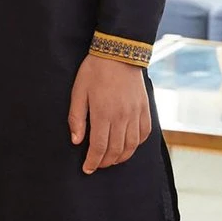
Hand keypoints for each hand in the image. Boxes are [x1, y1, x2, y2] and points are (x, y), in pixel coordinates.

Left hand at [68, 56, 151, 173]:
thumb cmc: (94, 70)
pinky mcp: (144, 109)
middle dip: (105, 162)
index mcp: (103, 114)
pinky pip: (144, 134)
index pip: (99, 148)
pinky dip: (136, 145)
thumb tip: (77, 141)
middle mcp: (122, 117)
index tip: (87, 169)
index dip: (92, 162)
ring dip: (121, 157)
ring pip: (131, 146)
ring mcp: (135, 113)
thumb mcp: (78, 92)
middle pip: (115, 151)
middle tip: (96, 165)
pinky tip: (128, 146)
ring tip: (111, 160)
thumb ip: (77, 118)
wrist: (119, 52)